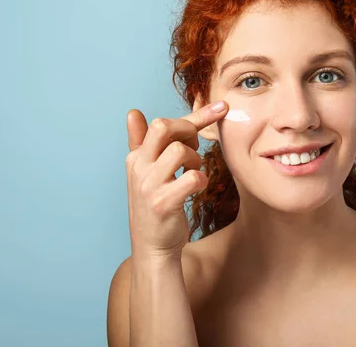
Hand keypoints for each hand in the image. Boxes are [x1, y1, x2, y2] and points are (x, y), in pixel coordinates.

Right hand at [125, 100, 227, 260]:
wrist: (153, 248)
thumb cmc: (156, 206)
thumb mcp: (145, 173)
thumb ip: (141, 142)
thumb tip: (133, 112)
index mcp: (136, 157)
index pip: (161, 124)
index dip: (195, 115)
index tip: (222, 107)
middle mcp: (138, 168)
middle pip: (162, 127)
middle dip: (189, 130)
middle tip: (197, 147)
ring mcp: (148, 185)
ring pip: (178, 151)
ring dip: (195, 159)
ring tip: (193, 171)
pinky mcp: (162, 203)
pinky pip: (191, 178)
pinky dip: (201, 180)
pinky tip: (198, 187)